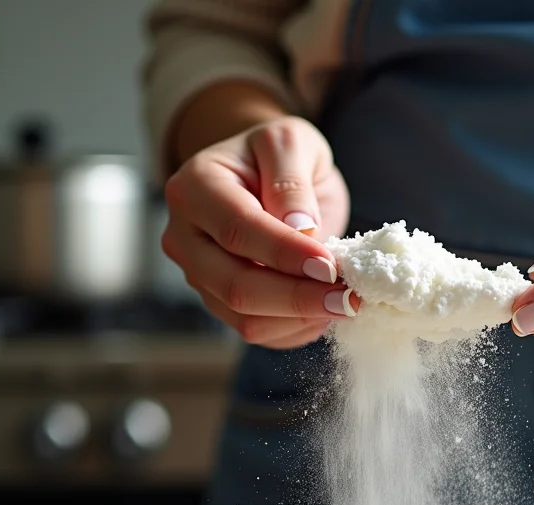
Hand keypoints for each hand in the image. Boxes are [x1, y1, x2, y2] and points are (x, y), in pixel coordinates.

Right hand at [162, 116, 354, 348]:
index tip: (330, 265)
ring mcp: (199, 275)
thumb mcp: (291, 143)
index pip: (238, 231)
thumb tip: (301, 230)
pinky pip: (258, 332)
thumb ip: (291, 181)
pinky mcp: (220, 303)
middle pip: (235, 285)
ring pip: (244, 318)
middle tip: (349, 298)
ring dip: (301, 318)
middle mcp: (185, 237)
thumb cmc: (278, 155)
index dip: (285, 253)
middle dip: (297, 297)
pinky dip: (296, 328)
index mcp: (194, 188)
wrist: (267, 174)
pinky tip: (325, 310)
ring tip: (346, 301)